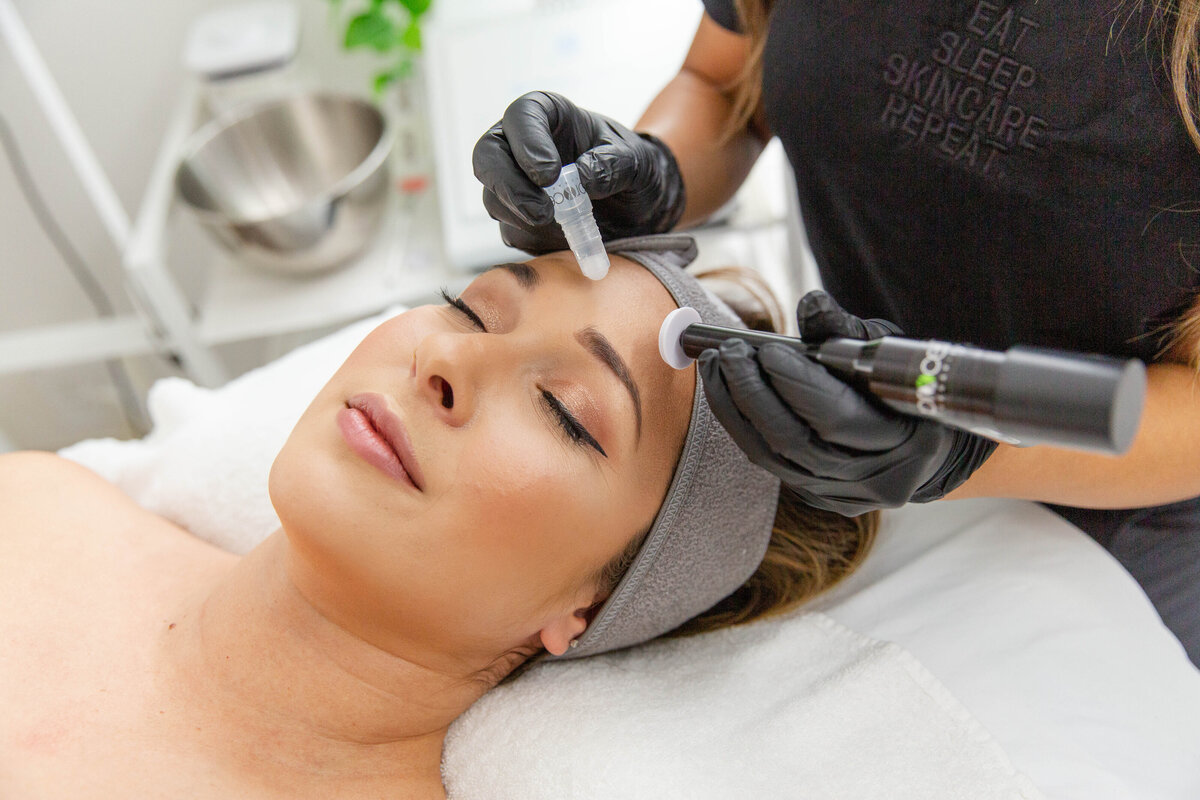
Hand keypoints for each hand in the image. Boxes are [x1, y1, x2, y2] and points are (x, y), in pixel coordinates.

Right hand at [472, 91, 685, 252]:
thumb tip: (582, 178)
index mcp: (549, 116)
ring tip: (563, 226)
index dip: (527, 143)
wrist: (638, 204)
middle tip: (542, 213)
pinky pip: (512, 232)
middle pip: (488, 156)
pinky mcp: (519, 219)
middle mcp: (521, 146)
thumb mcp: (638, 161)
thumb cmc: (635, 168)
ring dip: (522, 217)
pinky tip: (564, 238)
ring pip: (494, 198)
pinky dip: (535, 239)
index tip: (549, 174)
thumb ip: (613, 164)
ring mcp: (515, 184)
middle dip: (509, 186)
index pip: (521, 116)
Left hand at [698, 291, 996, 515]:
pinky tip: (728, 394)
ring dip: (735, 409)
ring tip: (715, 367)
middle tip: (728, 354)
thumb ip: (846, 330)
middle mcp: (877, 477)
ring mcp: (847, 496)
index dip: (795, 383)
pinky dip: (744, 427)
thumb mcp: (888, 350)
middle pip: (796, 442)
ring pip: (774, 458)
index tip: (762, 349)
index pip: (837, 417)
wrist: (928, 446)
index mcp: (910, 438)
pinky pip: (772, 466)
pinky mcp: (822, 501)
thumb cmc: (905, 386)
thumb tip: (810, 305)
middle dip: (753, 393)